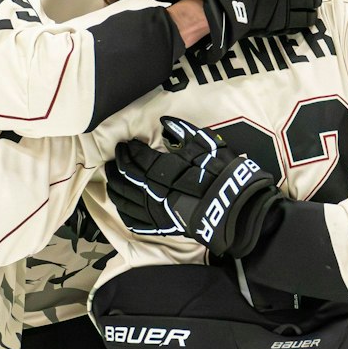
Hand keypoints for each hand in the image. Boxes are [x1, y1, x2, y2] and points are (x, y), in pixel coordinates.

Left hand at [106, 118, 283, 258]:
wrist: (236, 207)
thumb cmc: (222, 173)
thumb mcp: (207, 145)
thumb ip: (183, 132)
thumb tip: (165, 122)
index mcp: (163, 169)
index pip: (137, 158)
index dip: (128, 151)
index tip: (124, 145)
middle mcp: (154, 191)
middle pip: (128, 178)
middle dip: (118, 168)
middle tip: (112, 161)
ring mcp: (156, 211)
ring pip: (127, 200)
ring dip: (116, 189)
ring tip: (111, 181)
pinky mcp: (163, 226)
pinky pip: (137, 222)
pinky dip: (126, 214)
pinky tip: (122, 208)